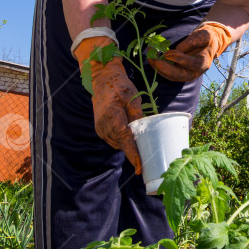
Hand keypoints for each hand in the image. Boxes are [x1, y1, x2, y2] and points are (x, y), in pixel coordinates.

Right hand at [74, 36, 143, 173]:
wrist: (102, 80)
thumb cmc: (119, 86)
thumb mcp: (132, 97)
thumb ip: (137, 114)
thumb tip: (146, 130)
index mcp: (113, 116)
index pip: (125, 140)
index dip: (133, 155)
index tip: (139, 168)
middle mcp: (104, 126)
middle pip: (122, 145)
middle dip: (134, 152)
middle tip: (148, 158)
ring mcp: (101, 129)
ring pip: (118, 144)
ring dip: (128, 146)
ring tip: (141, 145)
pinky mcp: (100, 130)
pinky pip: (114, 140)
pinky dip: (122, 141)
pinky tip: (130, 136)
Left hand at [149, 22, 231, 81]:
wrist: (207, 45)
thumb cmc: (206, 39)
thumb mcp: (204, 36)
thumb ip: (193, 41)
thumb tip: (178, 49)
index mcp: (203, 63)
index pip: (191, 64)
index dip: (179, 59)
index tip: (167, 53)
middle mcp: (194, 72)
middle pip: (179, 75)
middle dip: (164, 68)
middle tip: (154, 59)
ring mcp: (186, 75)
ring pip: (171, 76)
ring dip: (159, 68)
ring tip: (150, 57)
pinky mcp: (178, 73)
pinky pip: (167, 74)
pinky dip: (159, 67)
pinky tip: (152, 58)